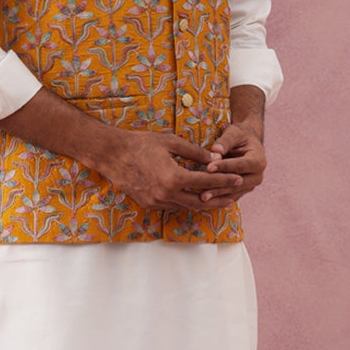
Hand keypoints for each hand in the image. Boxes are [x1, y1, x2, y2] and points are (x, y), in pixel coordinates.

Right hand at [103, 130, 243, 210]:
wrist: (112, 154)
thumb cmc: (141, 144)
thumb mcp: (171, 142)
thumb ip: (194, 152)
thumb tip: (215, 159)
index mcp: (174, 178)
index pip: (207, 182)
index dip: (225, 180)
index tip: (237, 179)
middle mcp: (166, 194)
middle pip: (200, 202)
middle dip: (219, 199)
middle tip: (233, 196)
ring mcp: (156, 202)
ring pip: (186, 207)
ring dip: (202, 203)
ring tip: (217, 198)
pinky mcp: (148, 204)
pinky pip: (172, 206)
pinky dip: (185, 202)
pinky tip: (193, 197)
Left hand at [201, 122, 265, 200]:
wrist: (247, 143)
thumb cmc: (240, 135)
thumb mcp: (234, 133)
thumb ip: (226, 141)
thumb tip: (216, 151)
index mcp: (259, 161)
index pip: (240, 165)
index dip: (224, 167)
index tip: (209, 167)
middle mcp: (258, 176)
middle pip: (237, 183)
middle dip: (219, 186)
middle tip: (203, 189)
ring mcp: (251, 185)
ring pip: (233, 192)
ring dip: (218, 196)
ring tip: (202, 197)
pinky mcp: (243, 191)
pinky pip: (230, 197)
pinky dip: (218, 199)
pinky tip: (205, 201)